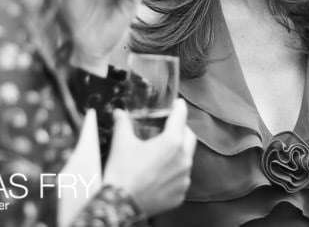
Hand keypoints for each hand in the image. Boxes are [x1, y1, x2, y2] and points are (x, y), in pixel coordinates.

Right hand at [103, 99, 196, 216]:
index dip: (179, 108)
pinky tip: (160, 173)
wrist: (120, 205)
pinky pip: (182, 178)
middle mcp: (183, 159)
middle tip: (170, 127)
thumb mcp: (121, 143)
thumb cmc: (122, 173)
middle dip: (181, 129)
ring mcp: (184, 178)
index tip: (178, 104)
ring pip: (187, 158)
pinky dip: (174, 172)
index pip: (180, 117)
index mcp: (172, 142)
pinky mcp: (180, 193)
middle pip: (189, 137)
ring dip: (178, 152)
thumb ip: (123, 123)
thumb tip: (119, 113)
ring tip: (162, 153)